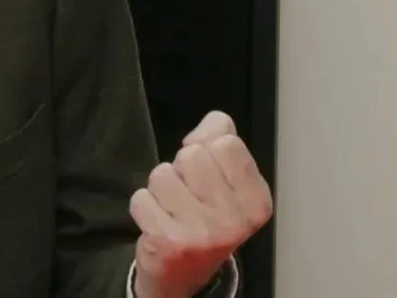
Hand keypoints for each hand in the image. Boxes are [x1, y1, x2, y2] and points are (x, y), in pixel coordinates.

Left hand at [129, 111, 272, 297]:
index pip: (225, 143)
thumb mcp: (228, 180)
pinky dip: (144, 206)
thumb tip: (212, 122)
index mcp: (256, 201)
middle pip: (190, 156)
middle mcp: (233, 220)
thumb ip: (222, 138)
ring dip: (161, 188)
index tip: (210, 175)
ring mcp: (200, 233)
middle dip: (182, 169)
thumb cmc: (207, 218)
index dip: (208, 150)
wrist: (185, 273)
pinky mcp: (167, 243)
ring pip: (162, 174)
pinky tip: (160, 222)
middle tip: (189, 195)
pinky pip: (140, 197)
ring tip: (173, 209)